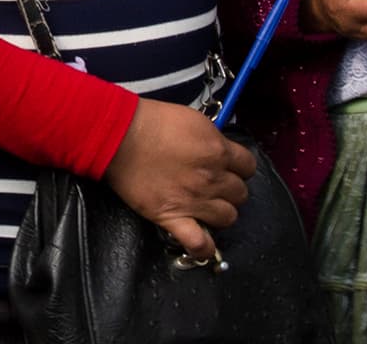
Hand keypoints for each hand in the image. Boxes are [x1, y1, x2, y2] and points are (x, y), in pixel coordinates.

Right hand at [102, 99, 255, 260]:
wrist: (117, 135)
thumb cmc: (151, 121)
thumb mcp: (192, 119)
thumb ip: (212, 138)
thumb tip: (219, 150)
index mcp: (218, 151)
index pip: (248, 166)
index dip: (238, 166)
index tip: (227, 166)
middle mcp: (212, 179)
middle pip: (241, 194)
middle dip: (229, 189)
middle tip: (213, 184)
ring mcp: (194, 201)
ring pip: (228, 217)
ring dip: (220, 212)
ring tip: (205, 206)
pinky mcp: (173, 218)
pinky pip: (199, 243)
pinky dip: (204, 247)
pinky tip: (202, 243)